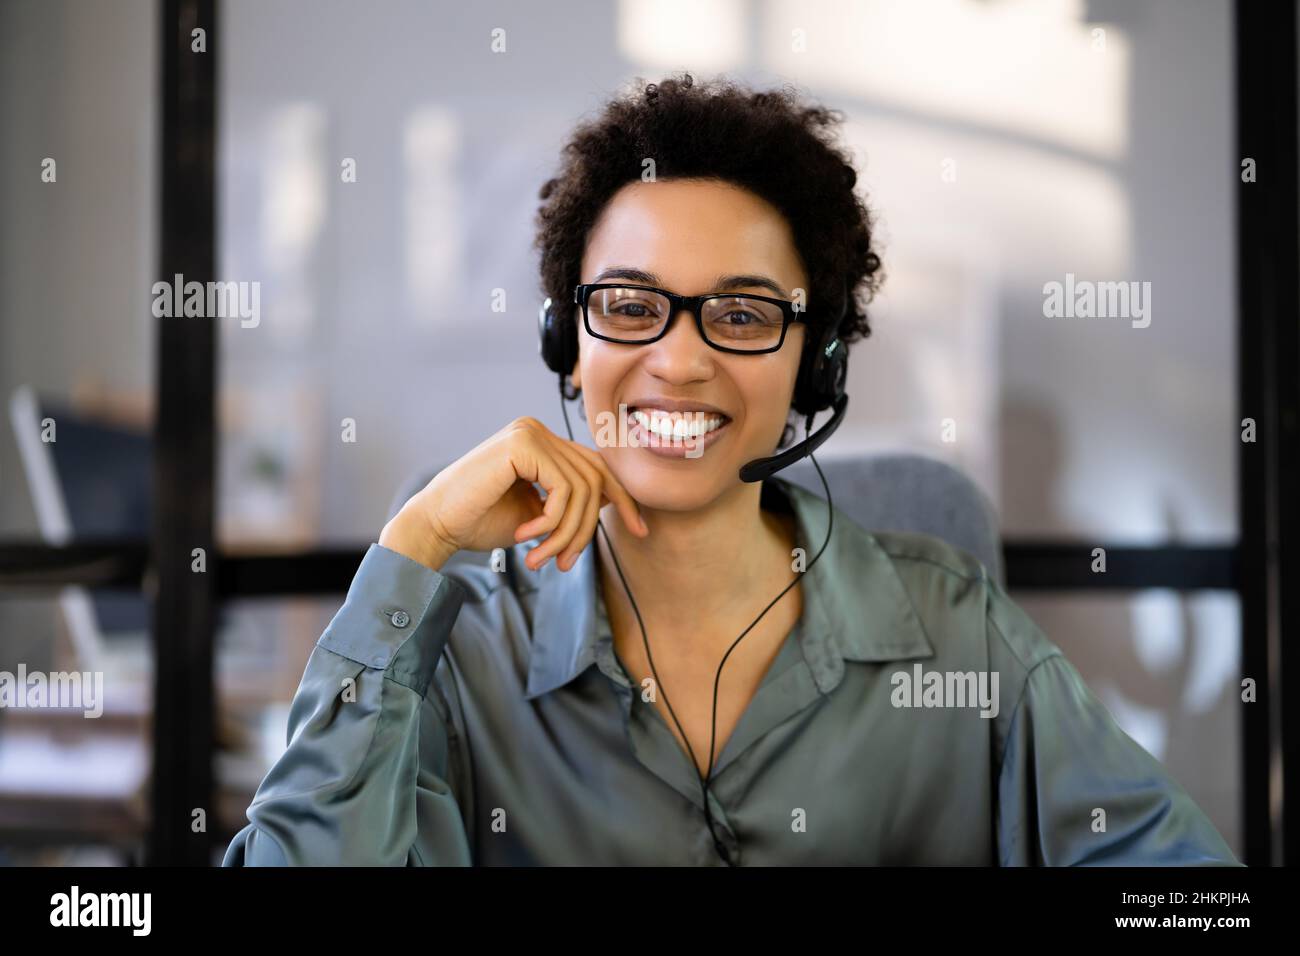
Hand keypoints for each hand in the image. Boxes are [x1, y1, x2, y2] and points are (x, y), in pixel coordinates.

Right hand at [379, 416, 647, 571]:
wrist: (438, 525)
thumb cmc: (481, 521)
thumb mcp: (539, 513)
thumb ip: (570, 502)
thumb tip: (613, 500)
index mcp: (542, 443)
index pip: (598, 466)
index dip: (624, 499)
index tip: (641, 531)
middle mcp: (538, 430)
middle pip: (596, 478)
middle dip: (589, 527)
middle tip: (567, 563)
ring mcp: (530, 433)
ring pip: (583, 488)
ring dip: (566, 533)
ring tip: (542, 558)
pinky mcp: (523, 444)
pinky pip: (564, 490)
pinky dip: (551, 522)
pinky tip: (527, 536)